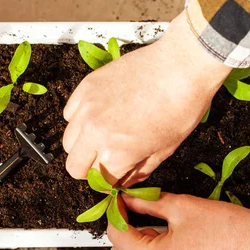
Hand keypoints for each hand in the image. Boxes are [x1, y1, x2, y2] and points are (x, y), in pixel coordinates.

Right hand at [63, 14, 231, 184]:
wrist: (182, 65)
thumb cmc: (181, 107)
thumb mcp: (165, 150)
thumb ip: (139, 171)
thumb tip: (125, 181)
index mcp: (117, 154)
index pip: (99, 182)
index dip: (110, 183)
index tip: (115, 177)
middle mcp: (95, 133)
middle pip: (74, 167)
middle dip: (90, 170)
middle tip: (105, 162)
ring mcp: (86, 109)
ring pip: (68, 142)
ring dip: (83, 146)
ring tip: (102, 138)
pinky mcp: (86, 87)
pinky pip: (69, 115)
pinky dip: (79, 121)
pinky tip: (98, 116)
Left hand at [108, 193, 249, 249]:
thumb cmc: (228, 228)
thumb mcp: (182, 207)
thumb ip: (147, 203)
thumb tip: (126, 199)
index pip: (116, 235)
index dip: (116, 212)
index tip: (121, 197)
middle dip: (126, 231)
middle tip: (140, 208)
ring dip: (140, 246)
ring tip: (160, 224)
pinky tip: (173, 240)